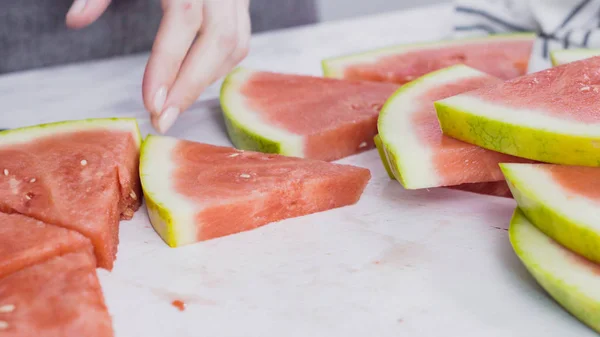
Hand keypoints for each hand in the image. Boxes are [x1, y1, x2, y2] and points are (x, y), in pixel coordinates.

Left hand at [66, 0, 251, 133]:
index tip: (151, 101)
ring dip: (206, 79)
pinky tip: (193, 79)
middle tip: (162, 118)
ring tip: (174, 103)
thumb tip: (75, 21)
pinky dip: (218, 65)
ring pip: (236, 43)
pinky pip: (241, 38)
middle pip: (220, 39)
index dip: (169, 62)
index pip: (185, 17)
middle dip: (191, 85)